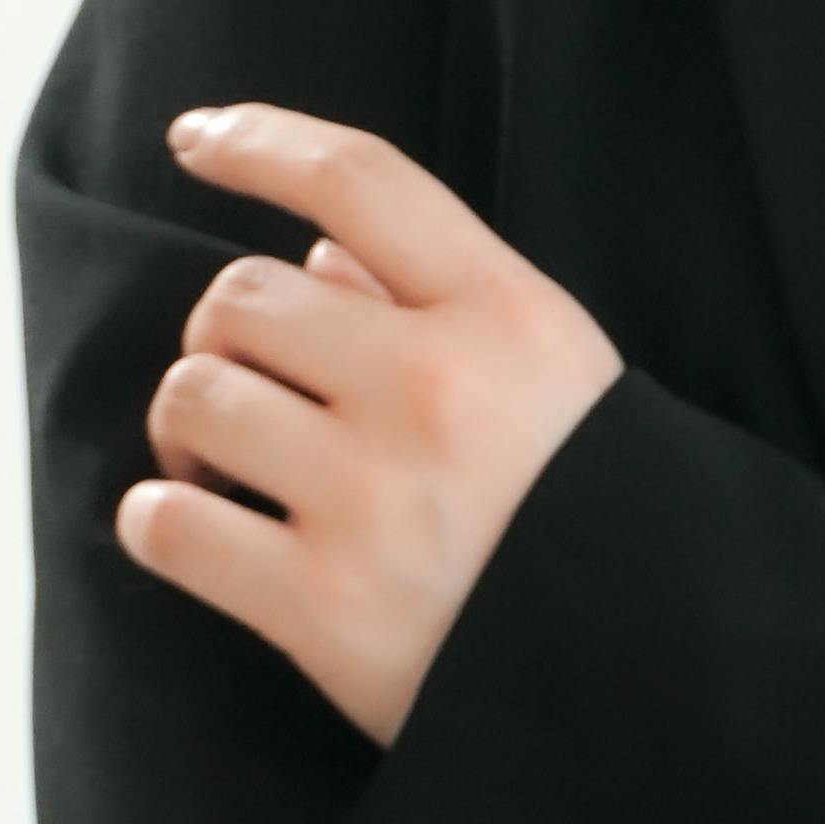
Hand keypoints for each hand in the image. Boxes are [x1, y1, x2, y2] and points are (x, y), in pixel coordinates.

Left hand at [119, 104, 622, 747]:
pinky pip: (167, 523)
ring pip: (195, 395)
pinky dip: (158, 519)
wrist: (666, 684)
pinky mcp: (323, 607)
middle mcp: (437, 390)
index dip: (259, 141)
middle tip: (247, 389)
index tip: (193, 139)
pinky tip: (194, 528)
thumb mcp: (562, 379)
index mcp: (510, 318)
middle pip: (243, 294)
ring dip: (186, 428)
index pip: (359, 180)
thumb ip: (448, 302)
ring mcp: (375, 499)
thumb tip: (316, 259)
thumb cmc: (598, 522)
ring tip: (218, 468)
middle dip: (223, 336)